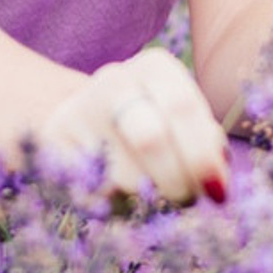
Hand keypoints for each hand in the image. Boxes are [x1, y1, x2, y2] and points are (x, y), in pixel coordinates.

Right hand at [39, 49, 229, 204]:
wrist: (82, 122)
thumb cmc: (152, 126)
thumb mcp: (183, 125)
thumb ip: (205, 144)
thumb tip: (218, 180)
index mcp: (155, 67)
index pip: (183, 108)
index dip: (202, 156)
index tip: (217, 193)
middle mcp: (114, 80)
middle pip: (151, 139)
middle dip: (176, 180)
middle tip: (186, 201)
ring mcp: (79, 109)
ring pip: (123, 174)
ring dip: (148, 199)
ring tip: (154, 197)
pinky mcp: (53, 143)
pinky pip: (94, 191)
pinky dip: (116, 206)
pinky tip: (123, 199)